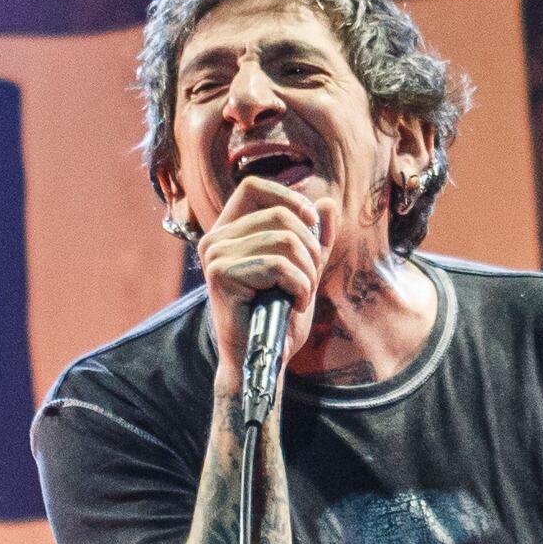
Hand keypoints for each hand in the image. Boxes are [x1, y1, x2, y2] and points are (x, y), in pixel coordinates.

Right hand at [197, 175, 330, 394]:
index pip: (254, 187)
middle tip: (308, 281)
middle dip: (310, 249)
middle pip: (280, 216)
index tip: (312, 223)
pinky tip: (293, 305)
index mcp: (229, 231)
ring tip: (299, 296)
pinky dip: (299, 287)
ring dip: (306, 273)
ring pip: (284, 241)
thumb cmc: (278, 314)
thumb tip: (327, 202)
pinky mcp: (220, 274)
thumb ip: (315, 237)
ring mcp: (214, 255)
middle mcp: (215, 238)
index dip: (288, 198)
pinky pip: (279, 265)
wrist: (263, 356)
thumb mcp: (304, 269)